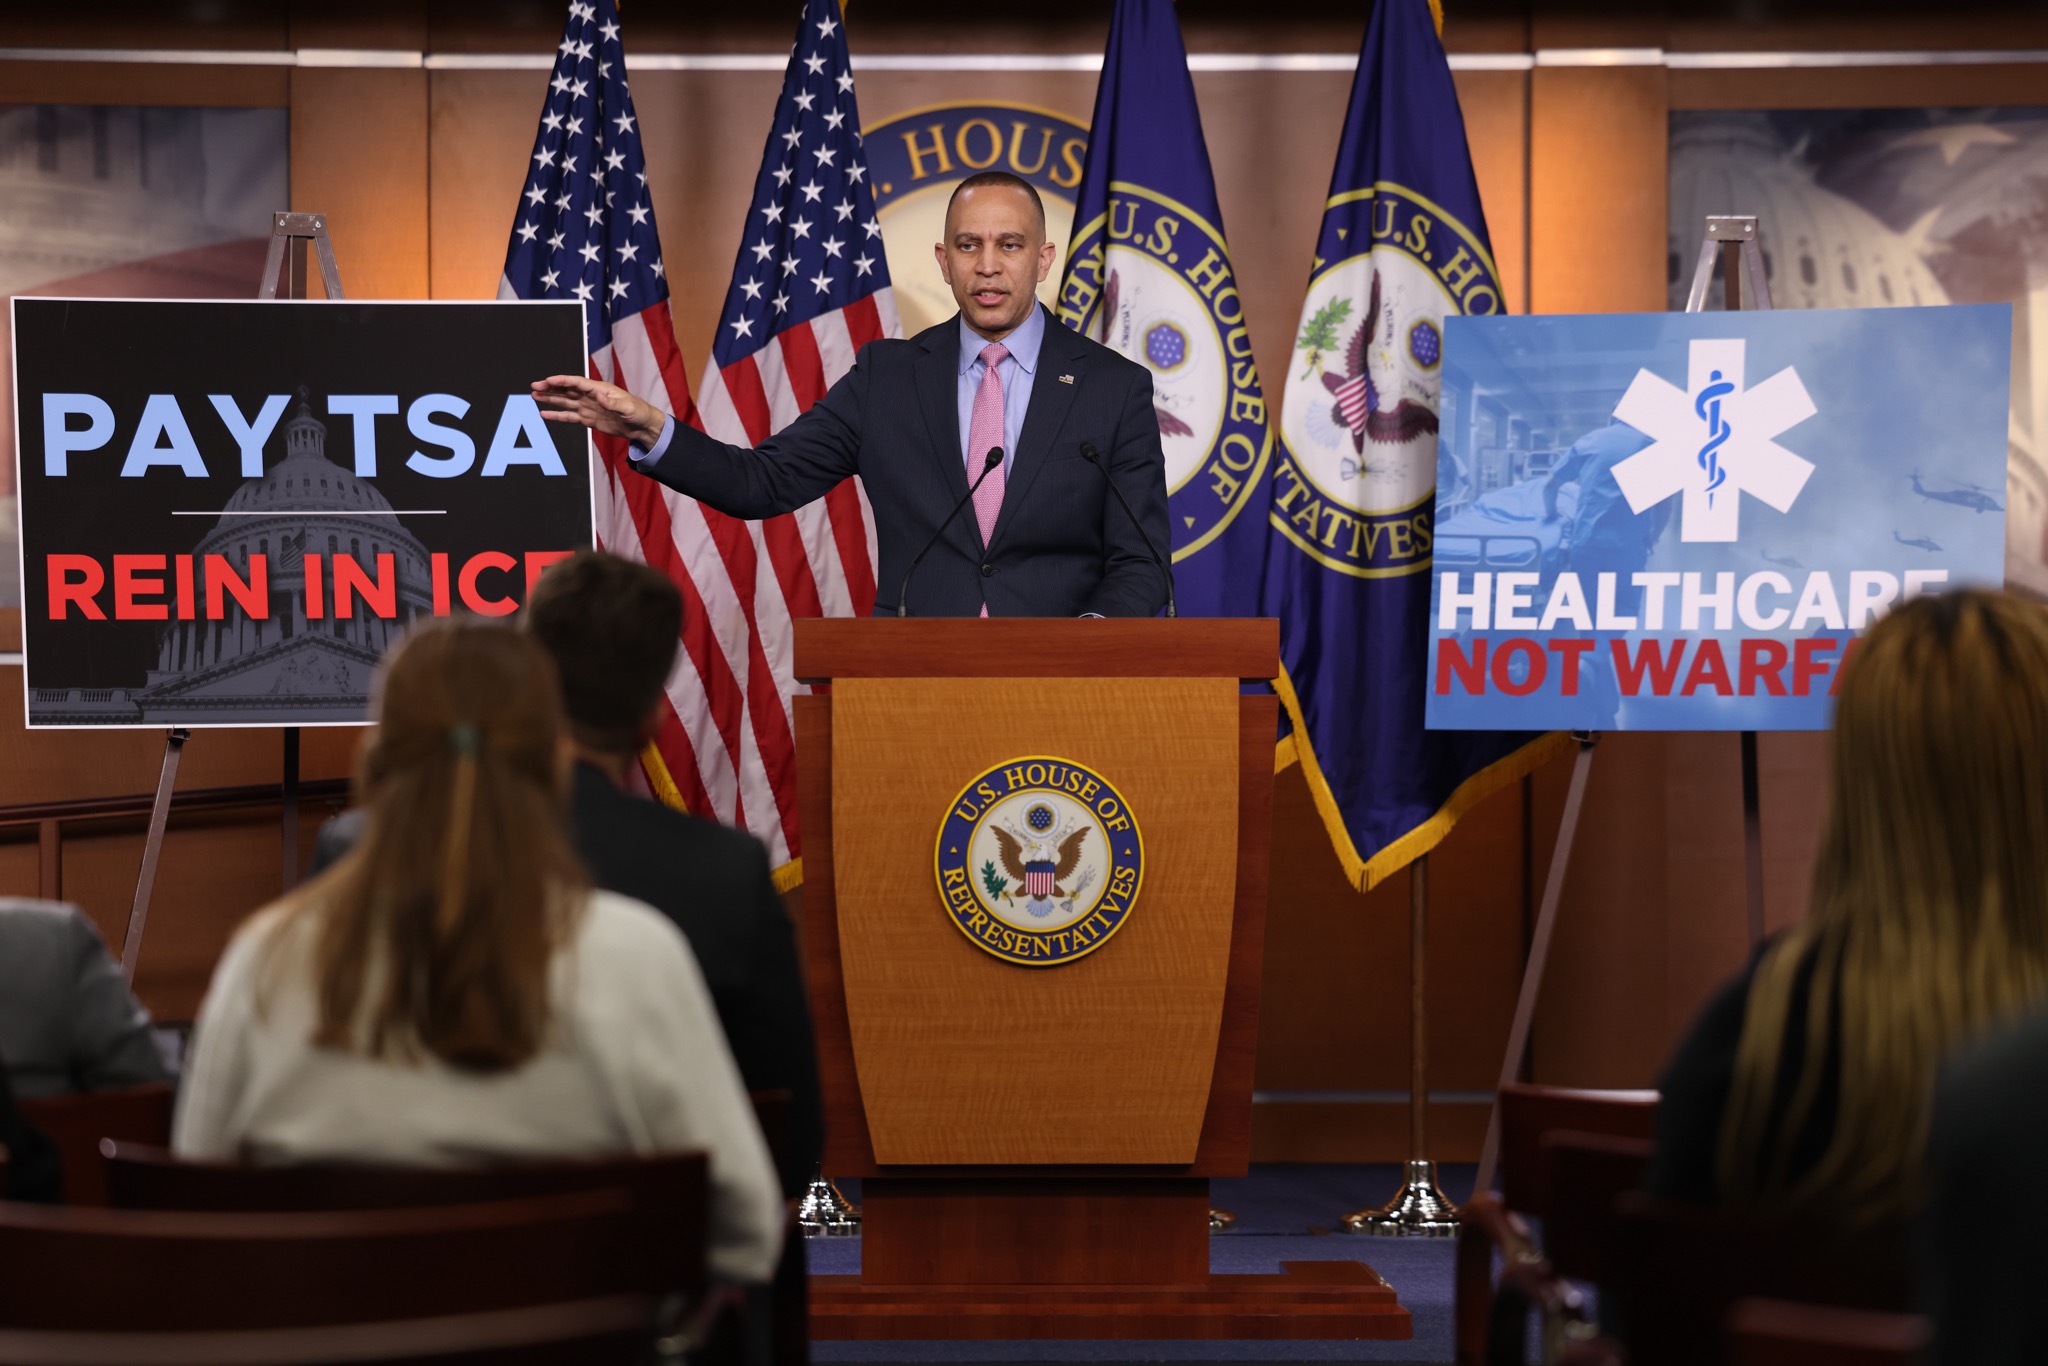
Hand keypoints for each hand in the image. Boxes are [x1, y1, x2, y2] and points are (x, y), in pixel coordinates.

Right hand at [531, 374, 666, 447]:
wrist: (641, 426)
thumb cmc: (638, 412)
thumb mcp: (628, 408)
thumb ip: (613, 403)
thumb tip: (600, 397)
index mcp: (599, 389)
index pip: (577, 383)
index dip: (562, 381)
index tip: (548, 380)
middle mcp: (591, 396)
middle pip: (567, 390)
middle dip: (550, 388)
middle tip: (535, 386)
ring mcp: (588, 407)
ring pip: (565, 402)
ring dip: (550, 399)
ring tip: (534, 396)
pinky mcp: (588, 419)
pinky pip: (569, 417)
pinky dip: (557, 416)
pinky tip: (545, 414)